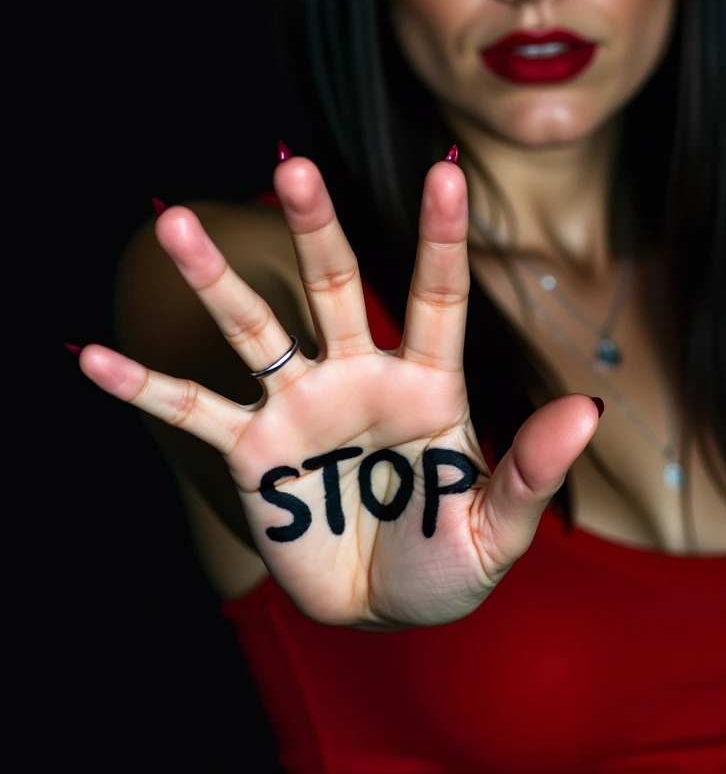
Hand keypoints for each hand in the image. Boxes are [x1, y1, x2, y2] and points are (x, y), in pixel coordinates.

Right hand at [77, 154, 600, 625]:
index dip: (439, 237)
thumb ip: (531, 472)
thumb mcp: (495, 530)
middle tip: (294, 165)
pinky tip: (91, 358)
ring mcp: (301, 407)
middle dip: (317, 228)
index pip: (437, 298)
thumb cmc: (445, 562)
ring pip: (256, 328)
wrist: (380, 609)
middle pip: (336, 287)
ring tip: (174, 223)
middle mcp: (359, 376)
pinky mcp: (253, 451)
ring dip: (215, 280)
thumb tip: (586, 409)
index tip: (444, 170)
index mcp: (428, 386)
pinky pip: (193, 412)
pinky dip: (145, 389)